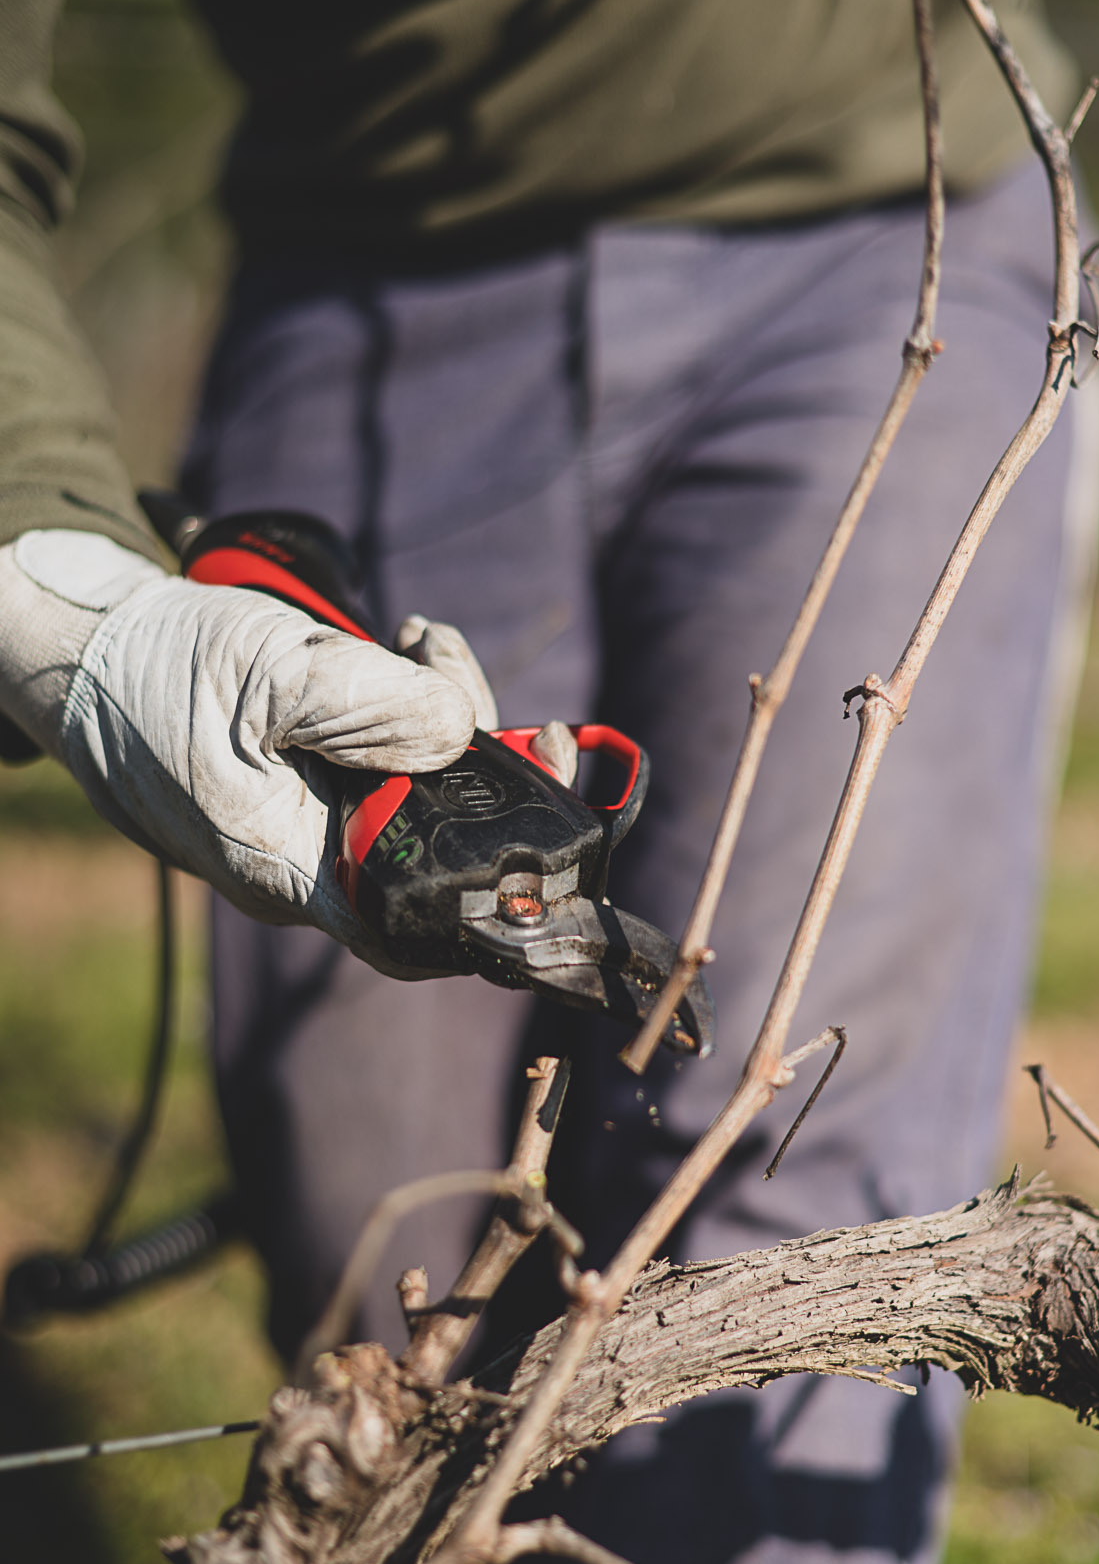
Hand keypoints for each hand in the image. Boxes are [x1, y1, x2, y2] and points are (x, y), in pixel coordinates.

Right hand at [0, 530, 493, 972]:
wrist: (89, 647)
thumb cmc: (158, 671)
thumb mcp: (267, 672)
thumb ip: (370, 707)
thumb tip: (462, 733)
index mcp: (290, 872)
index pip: (422, 923)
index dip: (498, 875)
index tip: (543, 782)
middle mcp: (312, 865)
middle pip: (441, 843)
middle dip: (487, 763)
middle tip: (497, 692)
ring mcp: (316, 825)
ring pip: (425, 793)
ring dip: (452, 717)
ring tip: (422, 640)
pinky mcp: (319, 783)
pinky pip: (395, 761)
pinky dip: (419, 705)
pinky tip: (409, 645)